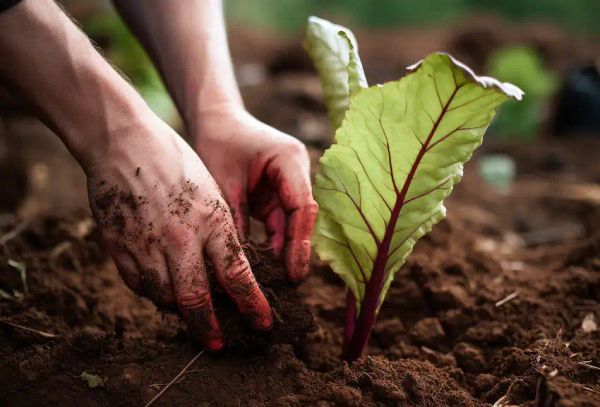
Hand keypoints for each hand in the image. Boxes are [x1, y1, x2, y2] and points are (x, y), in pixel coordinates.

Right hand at [85, 114, 272, 350]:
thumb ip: (217, 232)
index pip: (238, 275)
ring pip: (165, 297)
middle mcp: (181, 237)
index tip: (262, 323)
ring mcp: (147, 243)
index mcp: (213, 220)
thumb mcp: (210, 192)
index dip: (252, 304)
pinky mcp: (118, 245)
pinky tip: (159, 288)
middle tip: (219, 344)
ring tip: (187, 312)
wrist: (123, 140)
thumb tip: (223, 270)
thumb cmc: (175, 161)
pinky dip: (151, 292)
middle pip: (197, 298)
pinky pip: (137, 284)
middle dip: (210, 328)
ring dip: (178, 310)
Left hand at [193, 108, 317, 281]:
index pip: (302, 207)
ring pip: (292, 223)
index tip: (293, 272)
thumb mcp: (224, 182)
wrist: (216, 120)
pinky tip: (267, 265)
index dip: (299, 242)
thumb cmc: (219, 142)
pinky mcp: (279, 193)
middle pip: (302, 218)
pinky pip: (280, 222)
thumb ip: (235, 220)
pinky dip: (273, 241)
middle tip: (289, 284)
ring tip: (278, 282)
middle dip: (296, 250)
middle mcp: (297, 172)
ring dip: (285, 249)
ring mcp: (290, 183)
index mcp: (290, 160)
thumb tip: (239, 264)